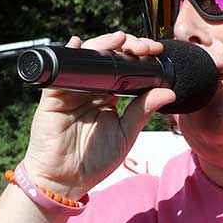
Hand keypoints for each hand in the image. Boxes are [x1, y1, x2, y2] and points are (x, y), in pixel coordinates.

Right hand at [19, 32, 178, 197]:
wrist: (66, 181)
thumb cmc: (94, 161)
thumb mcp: (126, 134)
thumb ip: (144, 111)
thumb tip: (169, 91)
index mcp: (108, 96)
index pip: (124, 68)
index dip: (138, 56)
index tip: (155, 51)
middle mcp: (90, 89)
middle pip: (107, 58)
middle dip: (126, 46)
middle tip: (143, 47)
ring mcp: (72, 90)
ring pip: (87, 59)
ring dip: (103, 45)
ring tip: (120, 40)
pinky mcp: (54, 96)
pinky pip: (61, 71)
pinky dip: (70, 55)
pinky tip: (80, 44)